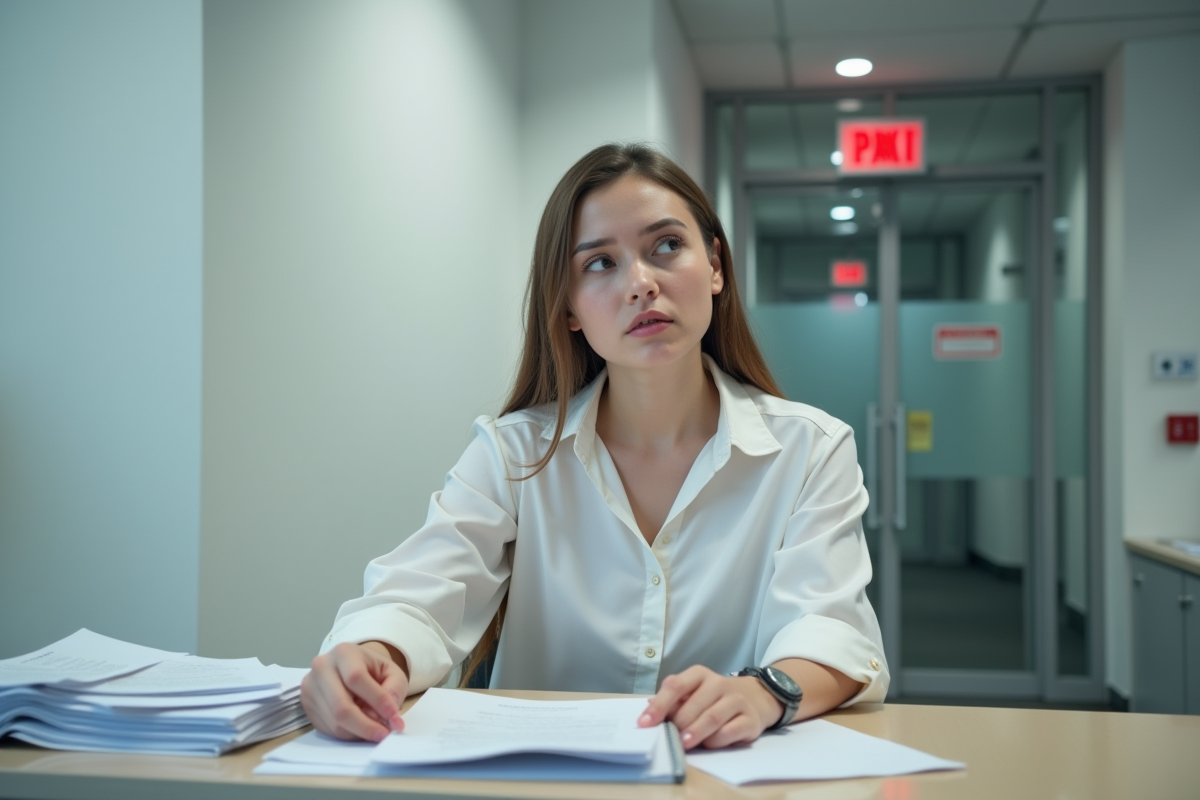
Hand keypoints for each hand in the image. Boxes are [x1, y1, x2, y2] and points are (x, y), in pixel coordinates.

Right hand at [300, 641, 408, 741]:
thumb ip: (394, 689)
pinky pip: (328, 728)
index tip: (395, 718)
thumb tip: (390, 712)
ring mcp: (310, 687)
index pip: (356, 678)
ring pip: (335, 722)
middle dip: (366, 726)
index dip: (377, 701)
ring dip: (359, 732)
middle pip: (341, 706)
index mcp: (343, 652)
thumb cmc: (372, 670)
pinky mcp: (306, 705)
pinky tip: (360, 728)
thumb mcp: (391, 672)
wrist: (349, 668)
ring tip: (376, 730)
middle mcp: (321, 667)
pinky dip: (349, 734)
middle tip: (384, 734)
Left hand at [637, 665, 783, 749]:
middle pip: (693, 705)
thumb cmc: (714, 698)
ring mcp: (736, 700)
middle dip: (678, 723)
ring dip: (695, 732)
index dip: (658, 705)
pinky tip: (707, 744)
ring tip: (683, 743)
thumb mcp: (693, 692)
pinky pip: (730, 731)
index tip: (644, 723)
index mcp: (699, 674)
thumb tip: (648, 708)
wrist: (756, 697)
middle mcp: (719, 683)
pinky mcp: (750, 719)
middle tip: (669, 737)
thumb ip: (673, 700)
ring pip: (712, 717)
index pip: (675, 685)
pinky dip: (716, 740)